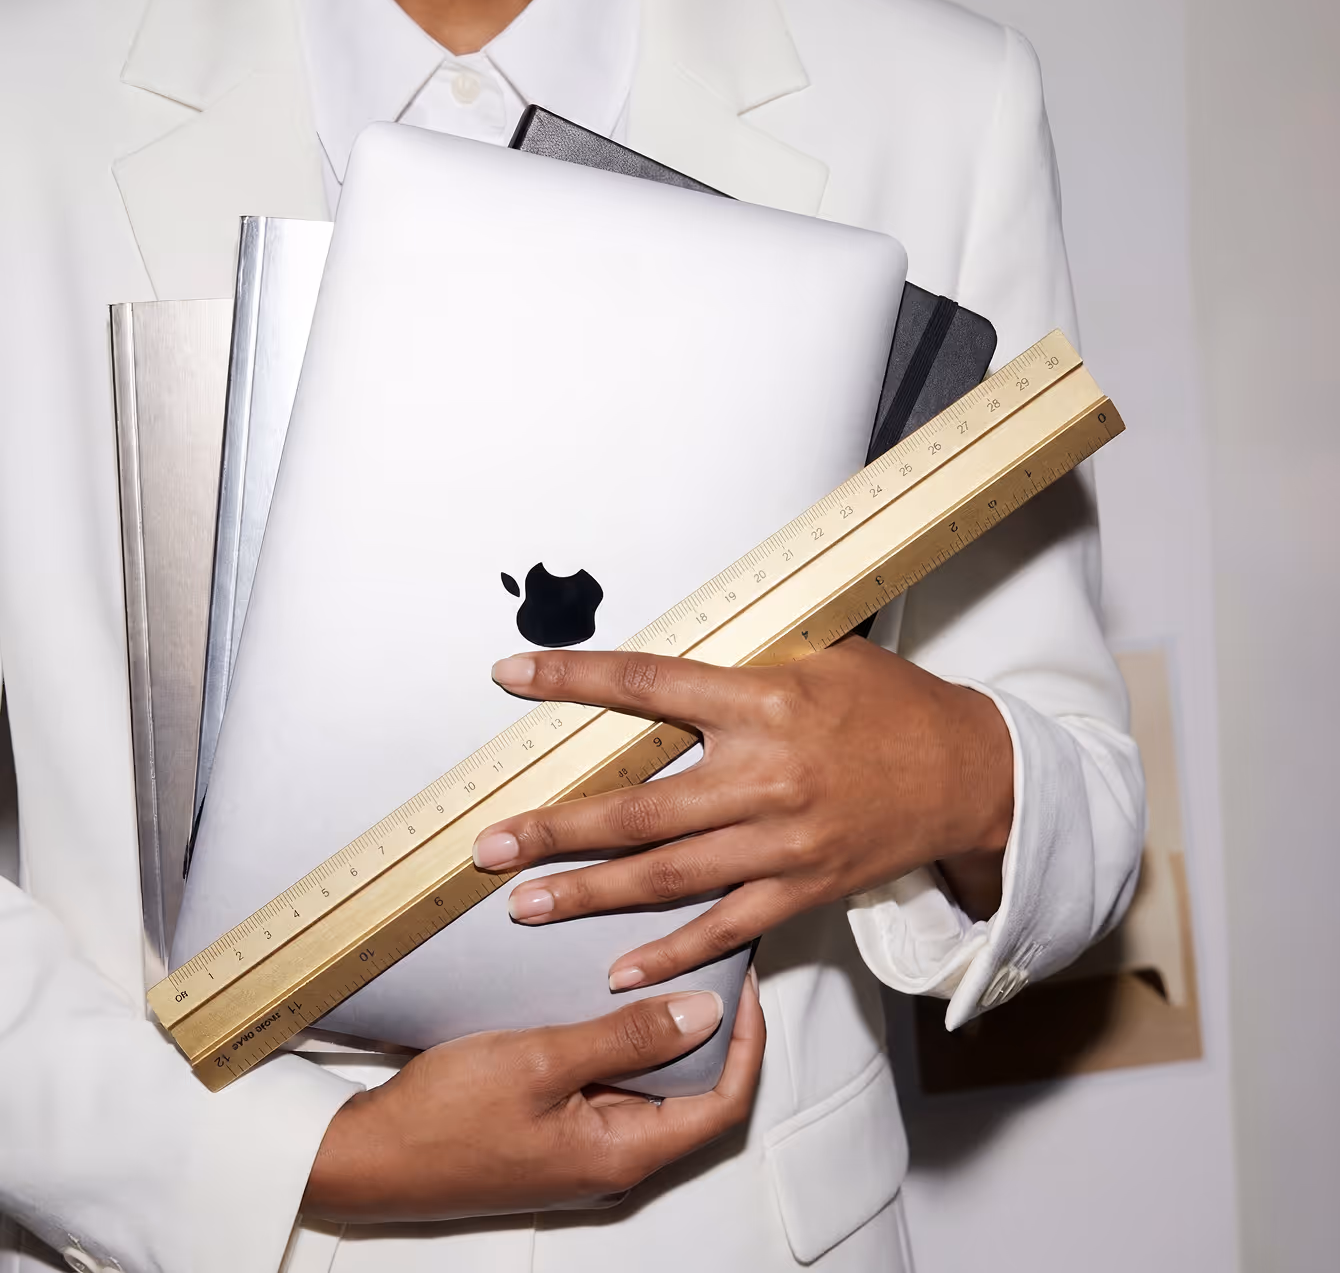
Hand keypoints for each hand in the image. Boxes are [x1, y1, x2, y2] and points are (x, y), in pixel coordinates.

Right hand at [303, 979, 764, 1221]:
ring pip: (652, 1083)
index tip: (739, 977)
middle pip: (695, 1091)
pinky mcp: (558, 1129)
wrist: (368, 1156)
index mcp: (623, 1152)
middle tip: (707, 957)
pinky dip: (622, 1038)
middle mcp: (614, 1157)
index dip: (744, 1037)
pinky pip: (612, 1081)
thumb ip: (626, 1037)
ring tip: (663, 963)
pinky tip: (606, 994)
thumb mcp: (539, 1061)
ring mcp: (585, 1144)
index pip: (723, 1100)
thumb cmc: (443, 1118)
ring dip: (662, 1027)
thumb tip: (704, 1010)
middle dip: (709, 1024)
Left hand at [473, 637, 1012, 990]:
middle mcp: (764, 776)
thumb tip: (668, 667)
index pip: (647, 685)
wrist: (973, 774)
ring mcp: (782, 842)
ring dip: (590, 894)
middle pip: (638, 808)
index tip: (512, 674)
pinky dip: (672, 951)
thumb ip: (744, 665)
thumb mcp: (821, 657)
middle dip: (555, 828)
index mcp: (763, 703)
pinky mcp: (802, 887)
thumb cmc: (893, 705)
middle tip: (488, 844)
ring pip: (667, 876)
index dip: (574, 678)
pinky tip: (618, 966)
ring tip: (524, 905)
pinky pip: (726, 926)